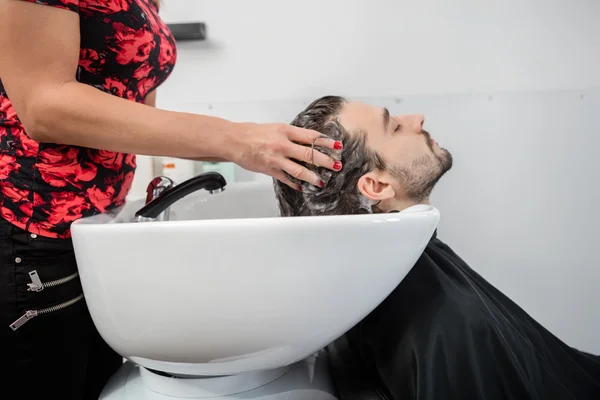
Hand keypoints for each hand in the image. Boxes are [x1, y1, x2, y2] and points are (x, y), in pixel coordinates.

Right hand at [228, 122, 342, 189]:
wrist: (235, 140)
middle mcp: (283, 145)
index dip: (326, 142)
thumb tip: (309, 141)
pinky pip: (286, 178)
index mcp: (286, 131)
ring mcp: (276, 159)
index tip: (337, 146)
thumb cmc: (253, 133)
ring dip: (312, 177)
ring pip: (299, 170)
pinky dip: (295, 183)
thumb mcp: (276, 128)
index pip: (311, 137)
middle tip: (336, 166)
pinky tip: (302, 187)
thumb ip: (292, 135)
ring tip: (321, 181)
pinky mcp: (270, 169)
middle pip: (309, 154)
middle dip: (326, 161)